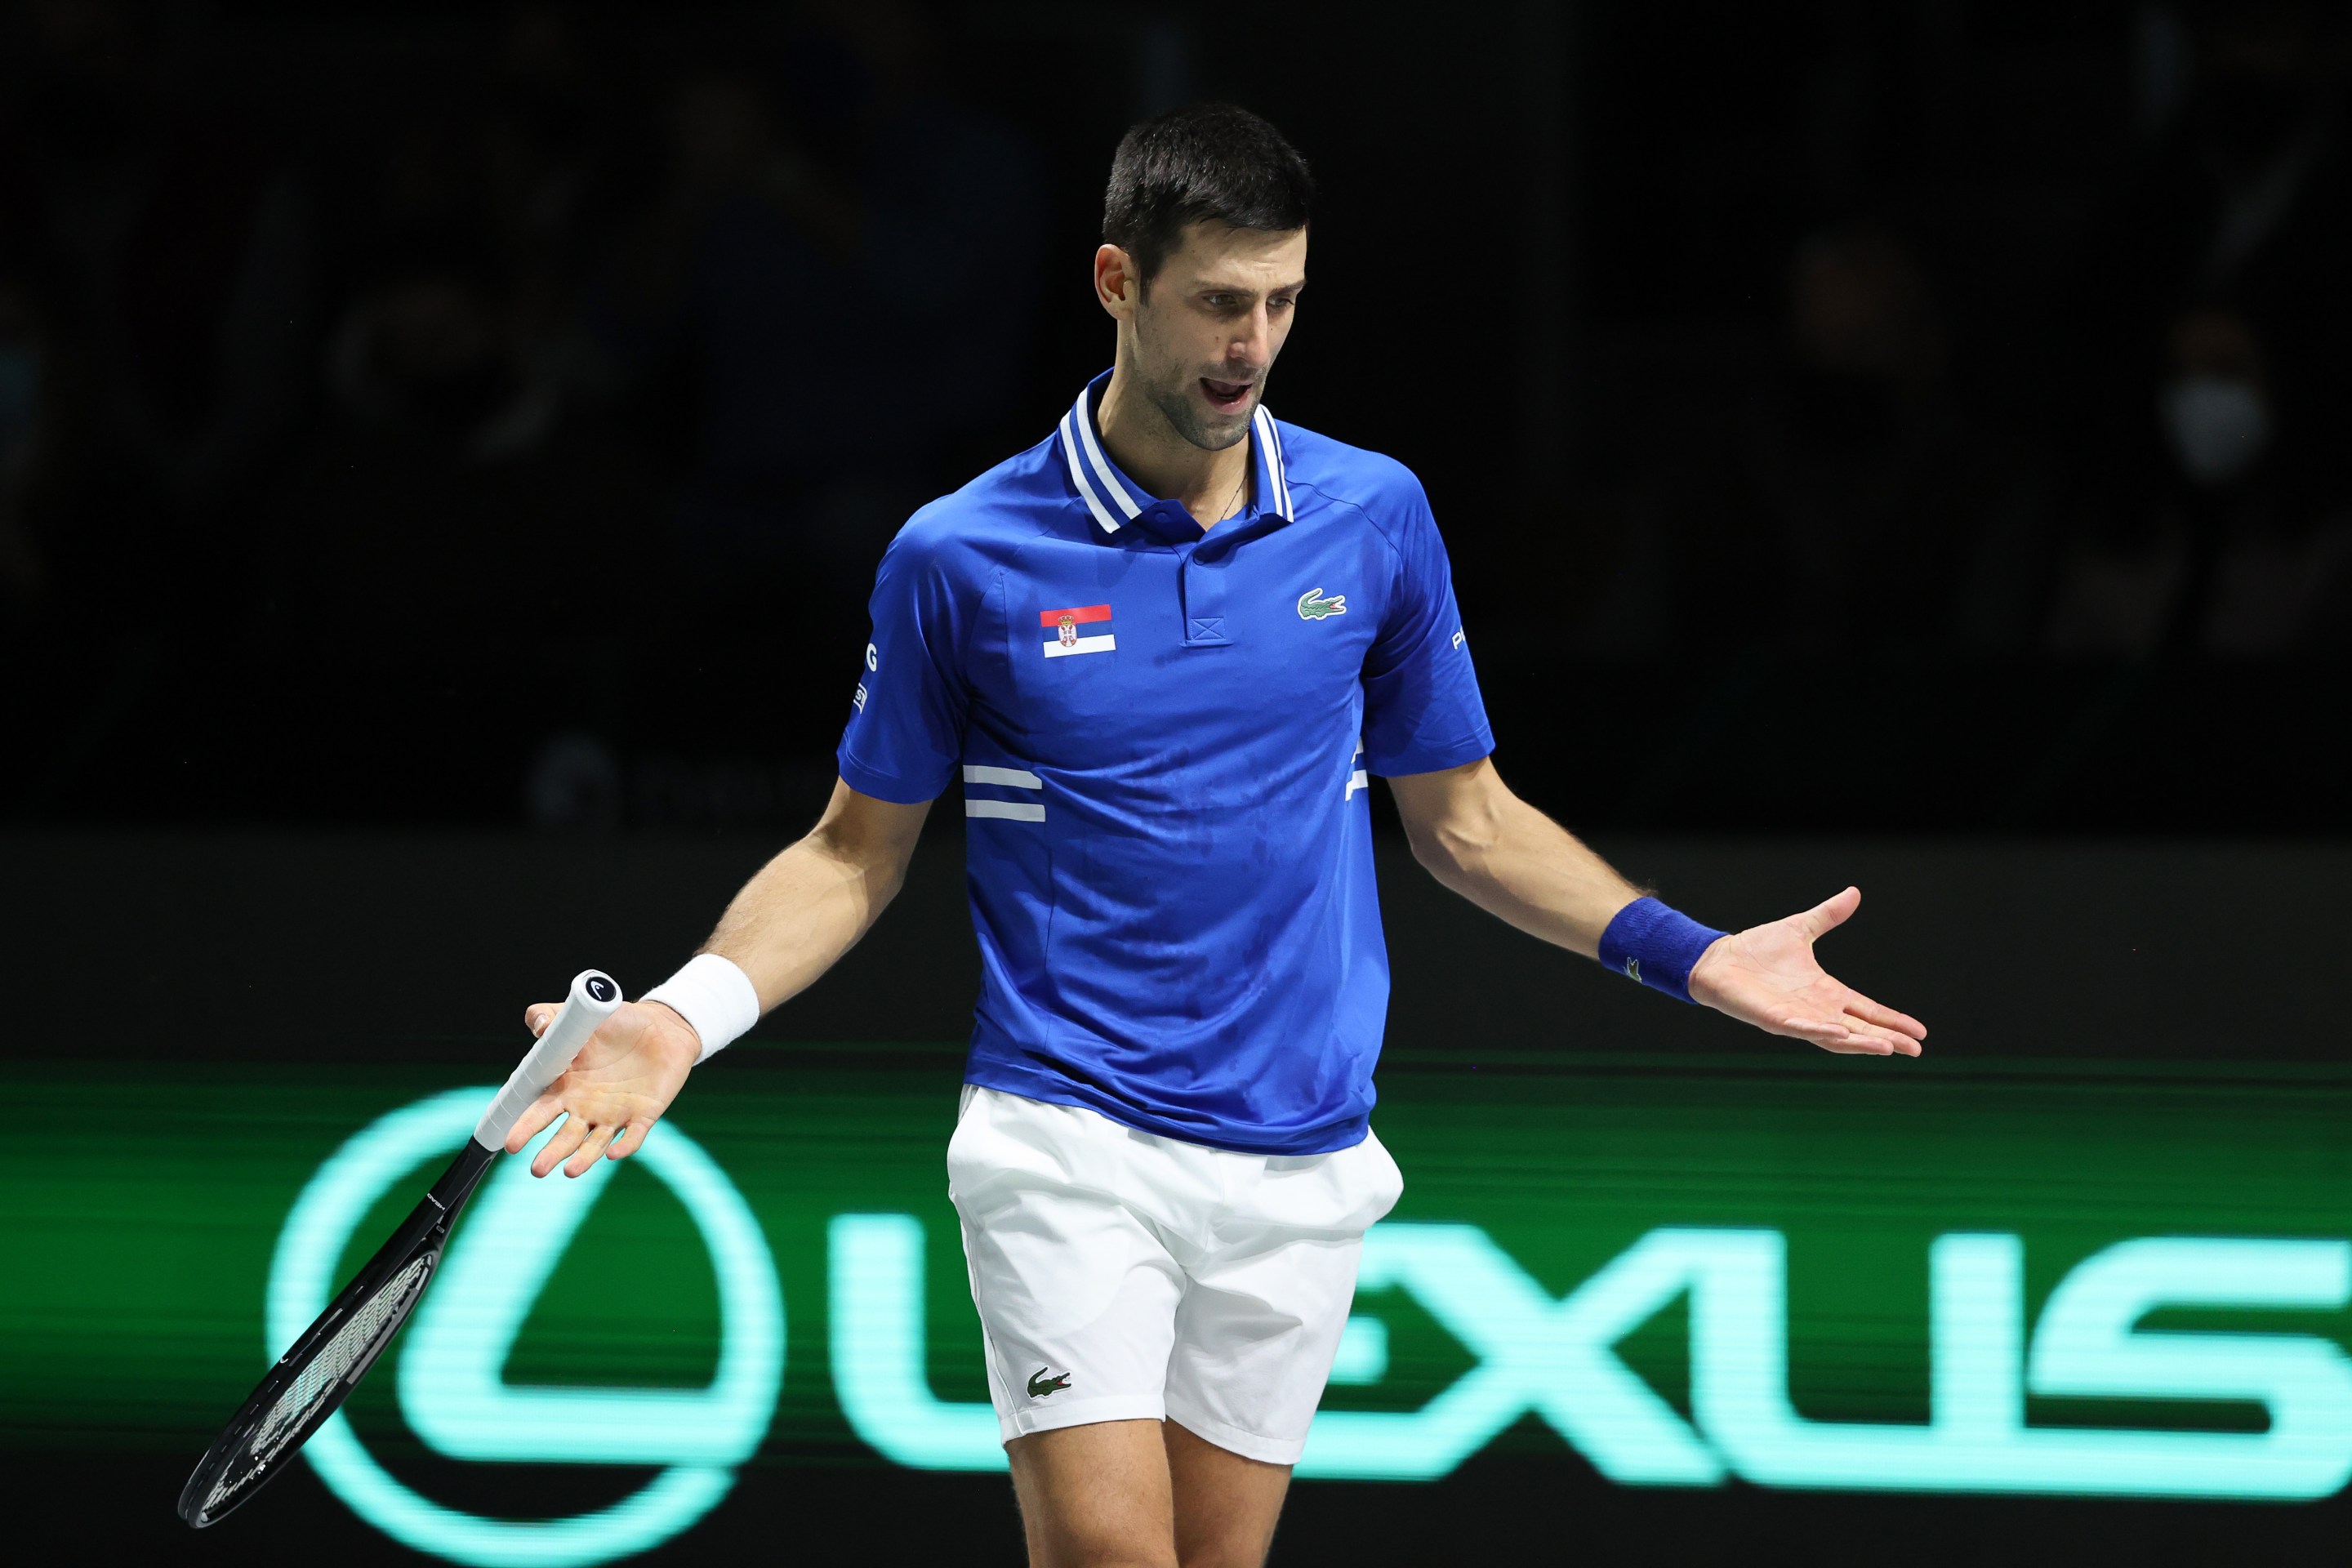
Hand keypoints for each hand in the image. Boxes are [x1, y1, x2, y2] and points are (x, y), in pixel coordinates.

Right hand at [504, 999, 702, 1176]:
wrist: (663, 1026)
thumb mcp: (581, 1017)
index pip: (541, 1111)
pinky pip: (634, 1136)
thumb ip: (553, 1016)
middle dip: (551, 1153)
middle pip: (565, 1136)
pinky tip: (613, 1154)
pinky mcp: (644, 1115)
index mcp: (567, 1087)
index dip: (526, 1126)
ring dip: (583, 1159)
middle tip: (537, 1169)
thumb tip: (539, 1024)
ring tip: (569, 1172)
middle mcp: (587, 1107)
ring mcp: (615, 1114)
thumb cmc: (617, 1022)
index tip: (511, 1142)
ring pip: (595, 1143)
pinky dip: (624, 1147)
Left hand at [1688, 886, 1924, 1056]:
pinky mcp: (1773, 1019)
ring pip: (1834, 1036)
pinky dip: (1819, 1032)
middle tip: (1916, 1051)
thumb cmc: (1756, 950)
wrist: (1718, 958)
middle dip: (1887, 1039)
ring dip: (1860, 1043)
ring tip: (1888, 1048)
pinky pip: (1800, 1029)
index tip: (1920, 1033)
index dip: (1892, 1020)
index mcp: (1825, 992)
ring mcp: (1795, 1017)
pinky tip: (1840, 1035)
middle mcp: (1815, 1009)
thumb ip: (1828, 915)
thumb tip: (1854, 893)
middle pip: (1859, 1029)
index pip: (1867, 1010)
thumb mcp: (1800, 928)